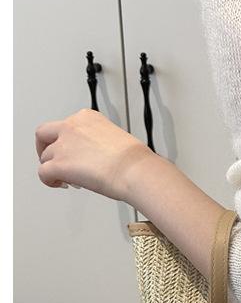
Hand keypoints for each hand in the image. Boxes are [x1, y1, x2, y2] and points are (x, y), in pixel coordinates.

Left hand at [35, 108, 153, 201]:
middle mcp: (71, 127)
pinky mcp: (59, 165)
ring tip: (66, 178)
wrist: (135, 170)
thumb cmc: (134, 159)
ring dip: (53, 167)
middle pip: (44, 134)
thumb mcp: (116, 138)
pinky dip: (48, 180)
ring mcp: (63, 146)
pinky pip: (43, 173)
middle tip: (53, 160)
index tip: (73, 150)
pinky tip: (59, 184)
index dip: (67, 140)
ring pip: (45, 157)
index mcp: (87, 117)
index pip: (66, 125)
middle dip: (45, 148)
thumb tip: (96, 156)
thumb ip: (98, 142)